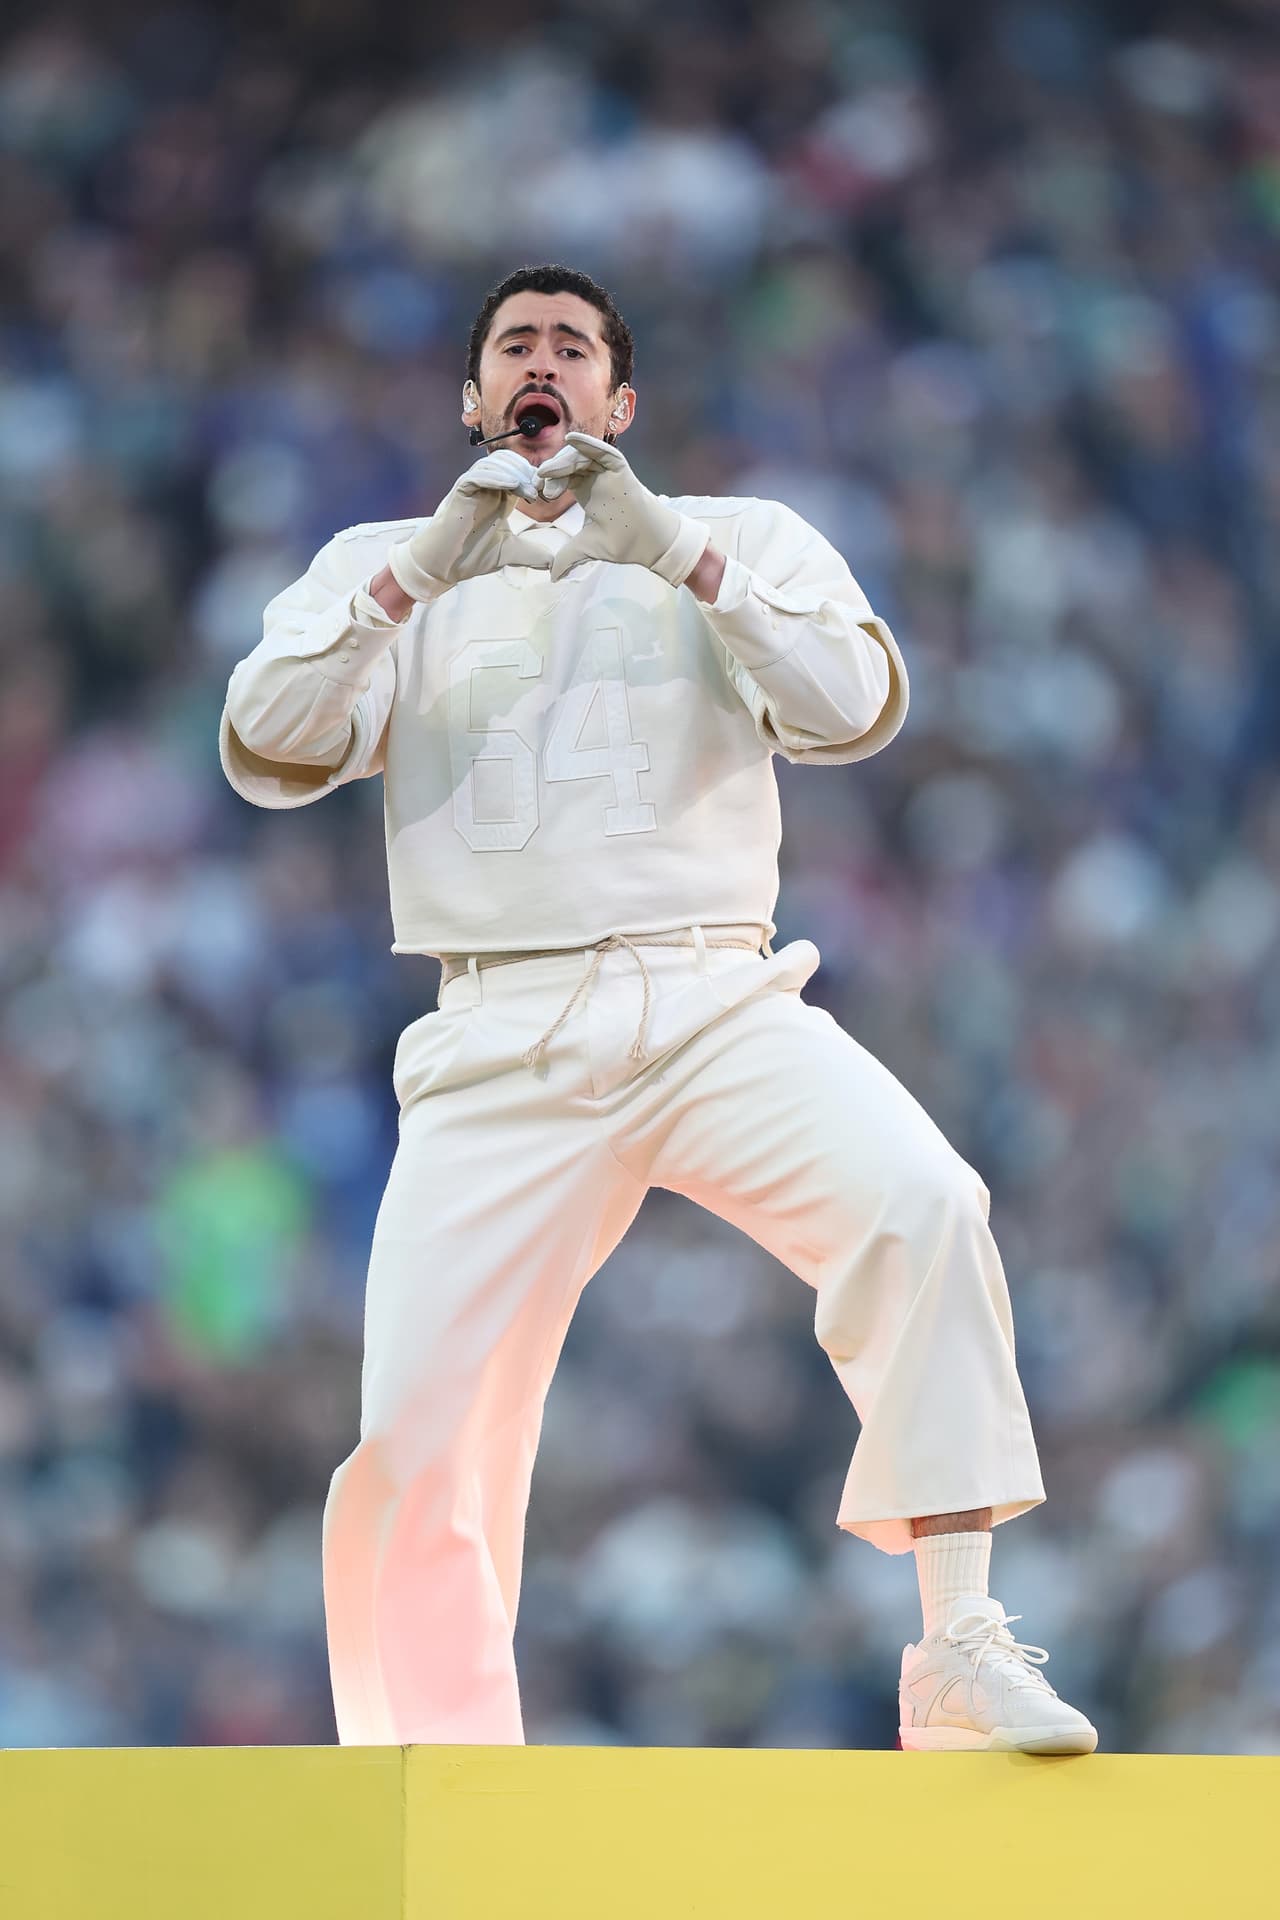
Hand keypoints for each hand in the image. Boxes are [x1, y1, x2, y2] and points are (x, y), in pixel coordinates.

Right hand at [387, 450, 550, 599]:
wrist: (445, 565)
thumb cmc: (472, 555)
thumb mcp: (509, 552)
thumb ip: (531, 553)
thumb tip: (553, 563)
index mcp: (500, 494)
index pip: (520, 470)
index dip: (536, 478)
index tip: (550, 495)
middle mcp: (486, 486)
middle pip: (509, 461)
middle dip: (527, 472)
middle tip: (541, 492)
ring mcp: (472, 486)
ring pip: (494, 464)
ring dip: (514, 474)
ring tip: (529, 495)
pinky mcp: (460, 491)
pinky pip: (477, 475)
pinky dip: (495, 478)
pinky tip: (511, 487)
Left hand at [535, 433, 708, 585]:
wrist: (649, 544)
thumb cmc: (623, 541)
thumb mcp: (587, 547)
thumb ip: (568, 556)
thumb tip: (552, 577)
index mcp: (585, 491)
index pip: (561, 478)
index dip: (548, 483)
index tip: (537, 494)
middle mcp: (595, 478)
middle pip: (567, 464)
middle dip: (551, 471)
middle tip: (539, 482)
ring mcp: (607, 471)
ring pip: (580, 456)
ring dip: (562, 461)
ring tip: (548, 471)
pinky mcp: (620, 468)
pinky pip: (603, 451)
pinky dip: (588, 444)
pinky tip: (572, 439)